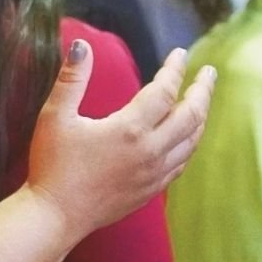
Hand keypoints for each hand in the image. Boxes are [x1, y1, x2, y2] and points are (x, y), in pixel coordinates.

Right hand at [26, 44, 214, 238]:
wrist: (56, 215)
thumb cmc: (52, 165)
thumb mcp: (55, 116)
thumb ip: (71, 78)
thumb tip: (82, 45)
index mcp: (130, 129)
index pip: (164, 91)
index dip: (175, 69)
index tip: (181, 53)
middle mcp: (150, 152)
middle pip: (191, 116)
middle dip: (202, 91)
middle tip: (209, 73)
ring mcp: (153, 174)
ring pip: (191, 142)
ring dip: (201, 117)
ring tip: (201, 101)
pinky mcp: (150, 191)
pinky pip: (181, 163)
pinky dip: (190, 144)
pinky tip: (186, 139)